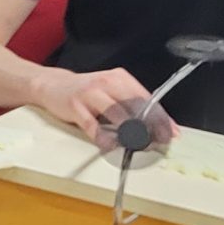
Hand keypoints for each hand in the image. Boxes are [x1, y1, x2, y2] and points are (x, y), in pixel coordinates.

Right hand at [29, 67, 165, 146]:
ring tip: (138, 145)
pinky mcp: (75, 106)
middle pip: (135, 105)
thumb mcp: (112, 92)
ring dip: (130, 132)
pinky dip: (103, 137)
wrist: (53, 85)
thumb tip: (158, 126)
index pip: (147, 98)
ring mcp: (90, 93)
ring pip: (116, 113)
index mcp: (120, 78)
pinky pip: (92, 125)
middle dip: (149, 126)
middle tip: (156, 142)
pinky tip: (111, 146)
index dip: (161, 117)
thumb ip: (132, 106)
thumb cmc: (88, 92)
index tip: (171, 133)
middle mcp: (107, 82)